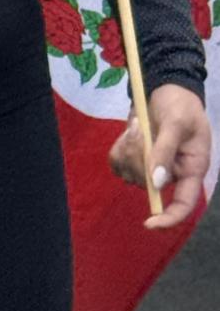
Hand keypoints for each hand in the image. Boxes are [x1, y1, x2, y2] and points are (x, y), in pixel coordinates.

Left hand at [108, 83, 210, 229]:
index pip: (184, 204)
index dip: (169, 218)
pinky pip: (119, 162)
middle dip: (138, 157)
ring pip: (130, 173)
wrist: (166, 87)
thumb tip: (156, 182)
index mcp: (192, 169)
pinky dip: (119, 148)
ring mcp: (152, 166)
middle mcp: (172, 173)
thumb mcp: (176, 123)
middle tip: (141, 129)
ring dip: (129, 149)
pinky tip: (130, 131)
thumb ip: (165, 151)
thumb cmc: (180, 104)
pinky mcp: (136, 156)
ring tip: (139, 126)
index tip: (149, 223)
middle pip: (147, 183)